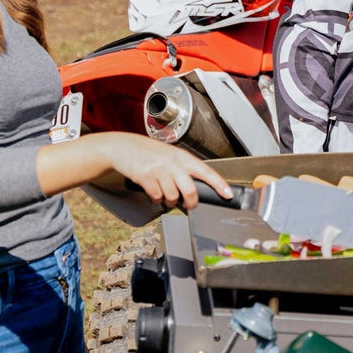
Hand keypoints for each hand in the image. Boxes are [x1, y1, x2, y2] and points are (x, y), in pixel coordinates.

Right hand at [106, 133, 232, 209]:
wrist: (124, 147)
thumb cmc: (148, 152)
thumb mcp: (170, 155)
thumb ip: (182, 168)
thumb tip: (195, 188)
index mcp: (182, 157)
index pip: (206, 171)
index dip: (219, 184)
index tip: (228, 194)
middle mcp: (173, 163)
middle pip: (190, 191)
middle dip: (191, 203)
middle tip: (189, 205)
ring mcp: (159, 171)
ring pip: (173, 197)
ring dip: (170, 200)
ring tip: (164, 192)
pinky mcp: (146, 179)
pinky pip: (157, 197)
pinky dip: (156, 199)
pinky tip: (153, 191)